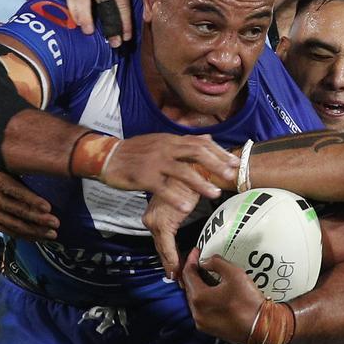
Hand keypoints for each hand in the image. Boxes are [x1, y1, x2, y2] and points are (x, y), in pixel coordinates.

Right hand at [0, 164, 59, 240]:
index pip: (18, 193)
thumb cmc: (1, 169)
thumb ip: (27, 169)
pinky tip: (38, 237)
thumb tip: (52, 168)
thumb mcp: (11, 165)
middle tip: (56, 223)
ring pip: (15, 225)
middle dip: (39, 220)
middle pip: (19, 212)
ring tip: (51, 234)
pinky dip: (25, 236)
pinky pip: (9, 232)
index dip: (33, 201)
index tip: (48, 208)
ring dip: (35, 231)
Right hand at [65, 0, 149, 46]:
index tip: (126, 37)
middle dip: (109, 26)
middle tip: (114, 43)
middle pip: (104, 5)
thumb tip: (150, 8)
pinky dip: (74, 12)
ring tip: (90, 32)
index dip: (125, 22)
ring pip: (83, 0)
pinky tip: (79, 23)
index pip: (121, 3)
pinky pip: (70, 0)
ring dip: (86, 18)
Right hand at [103, 134, 238, 206]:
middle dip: (216, 164)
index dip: (219, 152)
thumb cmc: (136, 151)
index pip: (200, 143)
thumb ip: (185, 142)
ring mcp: (155, 162)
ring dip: (200, 182)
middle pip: (196, 153)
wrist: (108, 156)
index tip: (235, 162)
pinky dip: (174, 196)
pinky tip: (186, 206)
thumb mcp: (162, 141)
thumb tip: (208, 137)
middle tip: (231, 175)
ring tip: (215, 194)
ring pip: (182, 171)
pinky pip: (162, 188)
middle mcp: (166, 148)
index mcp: (172, 139)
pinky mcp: (144, 176)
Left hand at [142, 177, 199, 279]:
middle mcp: (151, 219)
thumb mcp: (182, 200)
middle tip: (177, 280)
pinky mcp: (163, 223)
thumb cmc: (191, 181)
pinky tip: (177, 270)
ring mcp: (155, 221)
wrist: (194, 170)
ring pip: (162, 249)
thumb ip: (180, 214)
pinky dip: (172, 259)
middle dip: (169, 264)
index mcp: (154, 214)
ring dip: (172, 265)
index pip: (160, 241)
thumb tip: (185, 223)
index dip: (167, 257)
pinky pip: (167, 247)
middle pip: (160, 247)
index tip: (174, 270)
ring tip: (179, 279)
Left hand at [182, 248, 263, 343]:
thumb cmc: (249, 302)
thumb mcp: (234, 273)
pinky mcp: (209, 328)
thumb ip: (216, 262)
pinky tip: (213, 290)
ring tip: (207, 274)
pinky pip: (202, 308)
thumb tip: (205, 262)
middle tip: (201, 261)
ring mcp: (202, 322)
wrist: (261, 327)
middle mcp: (196, 312)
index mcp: (199, 298)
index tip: (196, 251)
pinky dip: (204, 297)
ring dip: (199, 285)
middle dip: (194, 272)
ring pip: (195, 298)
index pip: (188, 274)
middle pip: (189, 287)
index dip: (192, 260)